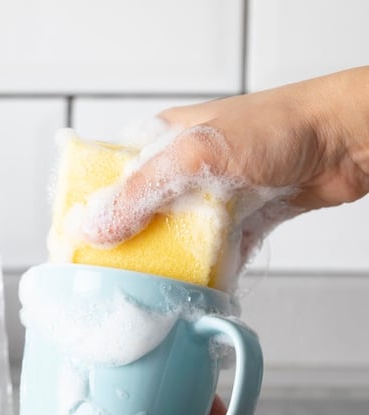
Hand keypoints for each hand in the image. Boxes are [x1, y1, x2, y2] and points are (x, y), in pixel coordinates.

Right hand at [83, 67, 368, 258]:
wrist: (346, 140)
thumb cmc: (277, 126)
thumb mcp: (194, 153)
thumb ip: (141, 190)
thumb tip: (95, 228)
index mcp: (161, 138)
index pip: (110, 175)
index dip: (90, 209)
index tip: (75, 243)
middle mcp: (183, 166)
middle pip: (140, 212)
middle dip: (129, 244)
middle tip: (113, 273)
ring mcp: (213, 192)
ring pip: (178, 234)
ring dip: (171, 259)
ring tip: (153, 286)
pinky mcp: (242, 215)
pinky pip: (216, 248)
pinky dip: (209, 268)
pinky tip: (199, 286)